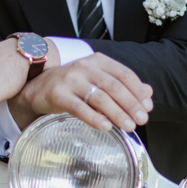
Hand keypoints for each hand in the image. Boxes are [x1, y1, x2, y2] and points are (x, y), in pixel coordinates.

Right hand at [8, 53, 152, 132]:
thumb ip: (122, 84)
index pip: (124, 74)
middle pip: (114, 86)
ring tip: (128, 126)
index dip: (138, 91)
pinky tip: (106, 127)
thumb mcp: (98, 80)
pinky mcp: (58, 94)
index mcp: (98, 61)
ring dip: (117, 113)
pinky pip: (79, 107)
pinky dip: (94, 118)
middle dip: (131, 104)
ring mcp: (71, 80)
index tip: (148, 107)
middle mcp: (85, 67)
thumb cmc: (72, 85)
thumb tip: (149, 93)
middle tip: (141, 120)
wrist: (38, 87)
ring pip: (99, 97)